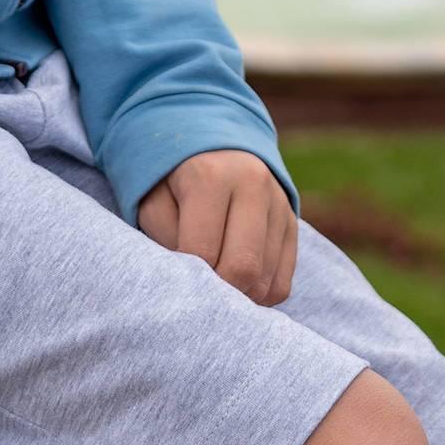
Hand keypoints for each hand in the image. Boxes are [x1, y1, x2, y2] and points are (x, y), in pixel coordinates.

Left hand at [137, 148, 296, 306]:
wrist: (210, 148)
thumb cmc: (172, 181)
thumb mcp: (152, 201)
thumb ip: (165, 239)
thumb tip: (194, 282)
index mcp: (211, 176)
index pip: (203, 252)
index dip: (188, 278)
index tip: (177, 279)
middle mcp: (254, 185)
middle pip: (244, 269)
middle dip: (218, 293)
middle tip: (199, 291)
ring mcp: (279, 203)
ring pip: (265, 282)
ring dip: (237, 296)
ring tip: (214, 282)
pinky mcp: (292, 223)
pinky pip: (281, 284)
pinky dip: (257, 295)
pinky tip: (237, 282)